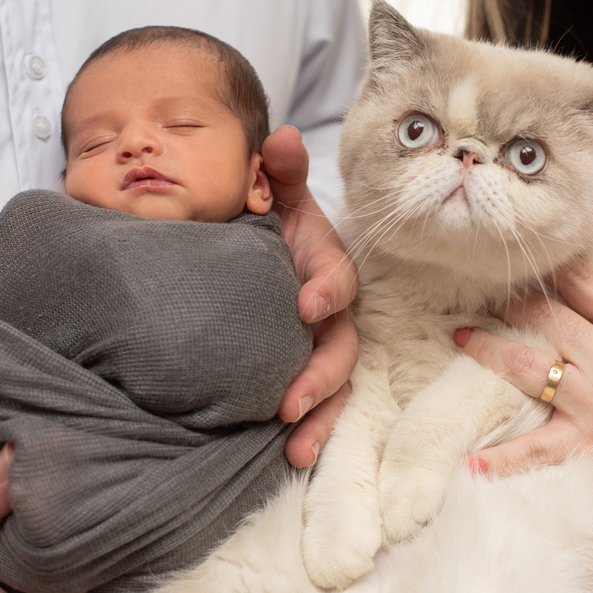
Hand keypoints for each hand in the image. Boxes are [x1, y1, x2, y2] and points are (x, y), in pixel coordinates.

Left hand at [261, 125, 358, 466]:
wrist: (251, 251)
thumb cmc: (267, 223)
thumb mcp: (272, 195)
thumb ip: (277, 171)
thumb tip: (280, 136)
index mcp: (324, 266)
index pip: (337, 279)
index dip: (326, 290)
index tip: (304, 306)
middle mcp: (331, 311)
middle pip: (341, 346)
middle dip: (320, 375)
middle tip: (289, 400)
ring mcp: (321, 346)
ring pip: (336, 385)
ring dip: (320, 416)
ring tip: (295, 445)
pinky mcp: (307, 373)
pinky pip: (320, 407)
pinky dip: (312, 431)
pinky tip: (291, 456)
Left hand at [455, 263, 592, 551]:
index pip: (579, 282)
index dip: (546, 270)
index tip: (522, 264)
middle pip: (544, 315)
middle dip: (508, 302)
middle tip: (478, 294)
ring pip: (527, 364)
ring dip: (487, 348)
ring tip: (459, 336)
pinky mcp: (590, 441)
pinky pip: (537, 447)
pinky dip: (503, 457)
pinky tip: (470, 460)